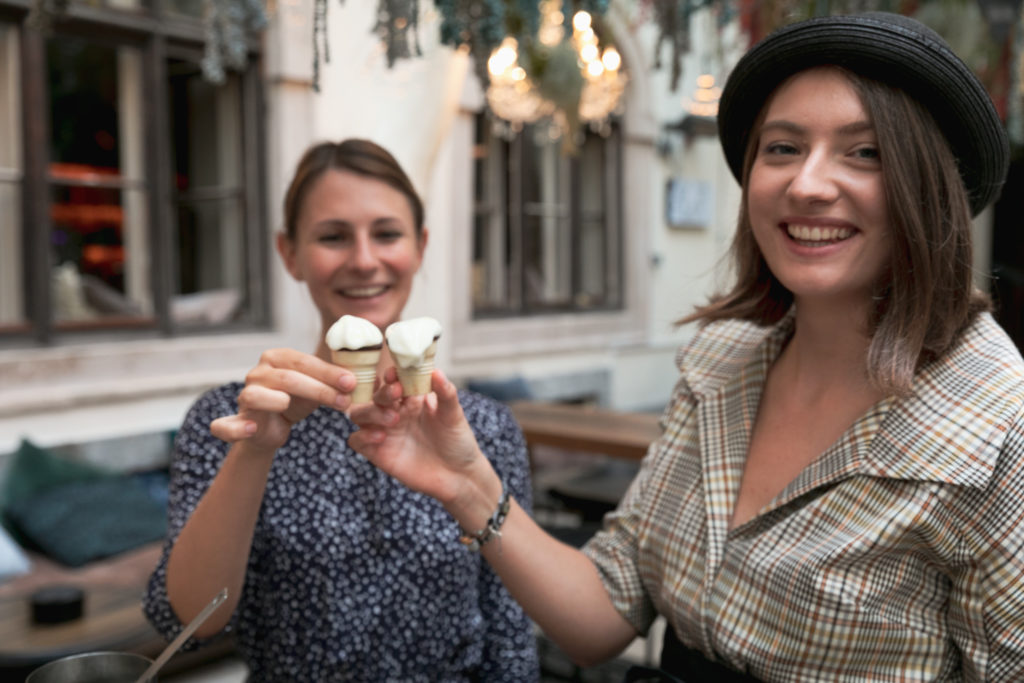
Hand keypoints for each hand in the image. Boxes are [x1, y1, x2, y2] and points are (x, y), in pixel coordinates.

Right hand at [210, 348, 355, 450]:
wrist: (271, 428)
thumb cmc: (297, 400)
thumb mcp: (317, 387)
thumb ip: (333, 380)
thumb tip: (359, 377)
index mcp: (278, 358)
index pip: (304, 362)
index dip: (328, 372)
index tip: (352, 383)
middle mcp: (258, 373)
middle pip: (287, 378)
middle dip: (318, 389)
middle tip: (344, 401)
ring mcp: (245, 395)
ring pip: (257, 396)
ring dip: (277, 402)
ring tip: (291, 406)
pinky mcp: (235, 421)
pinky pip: (227, 425)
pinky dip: (236, 427)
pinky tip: (251, 429)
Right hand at [348, 368, 492, 505]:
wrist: (458, 475)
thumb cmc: (457, 441)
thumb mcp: (453, 414)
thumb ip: (445, 392)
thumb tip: (436, 371)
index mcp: (411, 399)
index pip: (392, 381)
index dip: (391, 375)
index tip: (395, 373)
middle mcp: (394, 413)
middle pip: (374, 396)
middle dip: (382, 393)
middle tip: (396, 393)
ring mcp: (385, 432)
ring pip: (360, 414)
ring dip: (371, 412)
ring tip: (393, 419)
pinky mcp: (378, 453)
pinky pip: (356, 441)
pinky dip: (362, 436)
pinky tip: (381, 437)